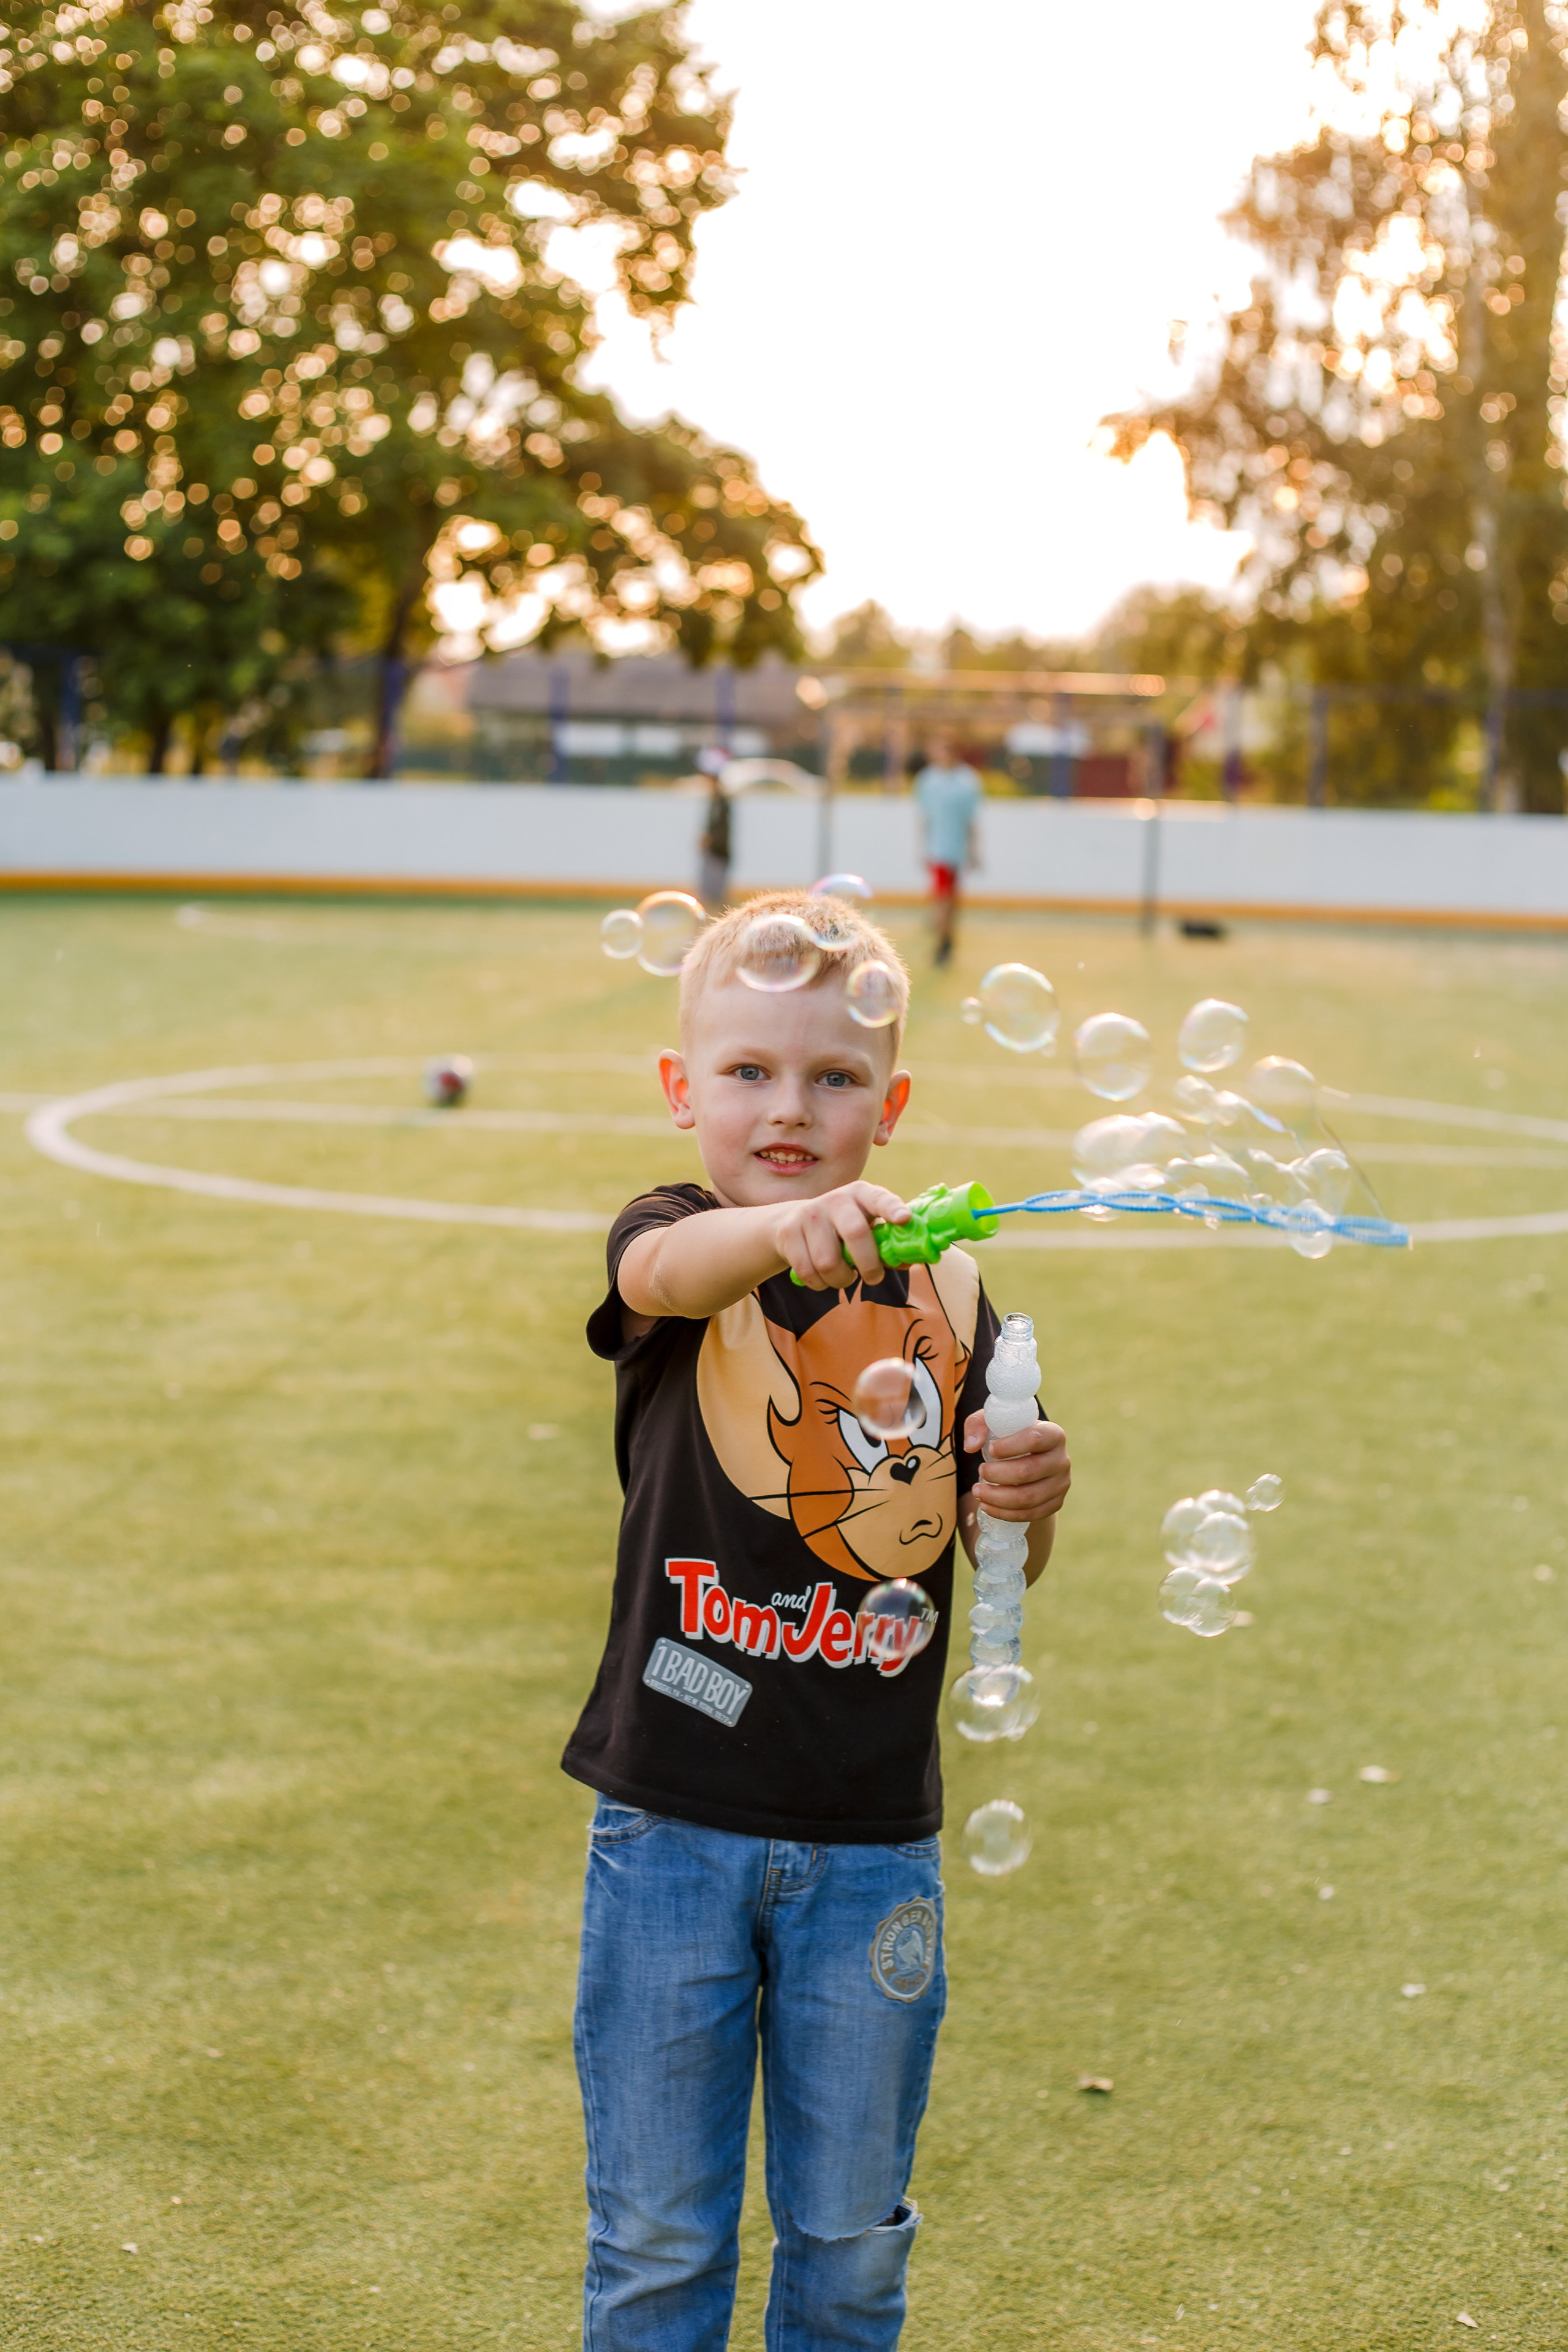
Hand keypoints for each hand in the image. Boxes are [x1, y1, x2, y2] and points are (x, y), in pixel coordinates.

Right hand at [773, 1182, 909, 1290]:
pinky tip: (823, 1277)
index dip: (892, 1208)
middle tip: (874, 1278)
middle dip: (869, 1264)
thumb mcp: (864, 1227)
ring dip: (841, 1280)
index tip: (904, 1219)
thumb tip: (908, 1261)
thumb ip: (885, 1243)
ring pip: (829, 1262)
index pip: (879, 1198)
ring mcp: (809, 1215)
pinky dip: (820, 1283)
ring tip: (844, 1277)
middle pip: (855, 1233)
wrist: (791, 1222)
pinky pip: (808, 1271)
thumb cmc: (841, 1229)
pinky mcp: (788, 1233)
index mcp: (860, 1194)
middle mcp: (835, 1200)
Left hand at [963, 1411, 1070, 1522]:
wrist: (1030, 1459)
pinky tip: (987, 1506)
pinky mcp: (1056, 1503)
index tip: (990, 1450)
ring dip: (997, 1498)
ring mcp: (1061, 1484)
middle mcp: (1062, 1459)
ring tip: (977, 1492)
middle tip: (980, 1471)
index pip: (1034, 1439)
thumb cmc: (1010, 1437)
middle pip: (1028, 1471)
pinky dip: (1004, 1513)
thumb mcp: (994, 1423)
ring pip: (1028, 1497)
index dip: (1009, 1446)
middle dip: (997, 1474)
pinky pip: (1030, 1514)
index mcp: (1053, 1434)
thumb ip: (978, 1425)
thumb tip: (971, 1446)